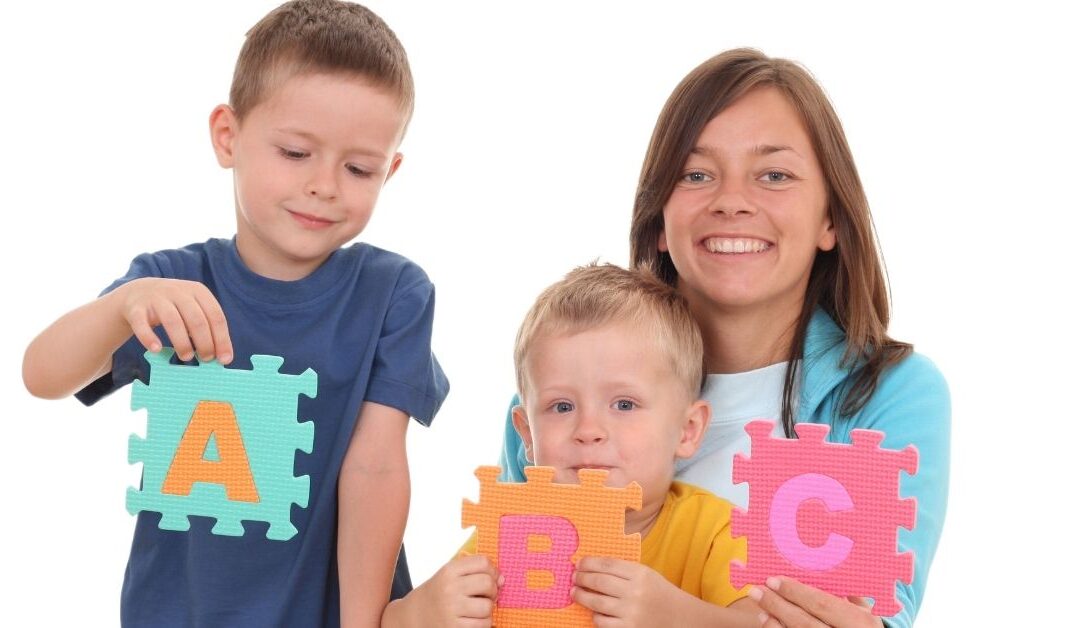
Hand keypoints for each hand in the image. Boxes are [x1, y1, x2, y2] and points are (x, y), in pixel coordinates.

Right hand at [120, 277, 231, 362]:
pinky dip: (149, 337)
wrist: (139, 292)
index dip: (222, 339)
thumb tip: (220, 356)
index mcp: (198, 291)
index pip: (216, 316)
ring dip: (182, 342)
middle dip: (204, 343)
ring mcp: (156, 298)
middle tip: (206, 359)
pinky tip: (156, 350)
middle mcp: (178, 291)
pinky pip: (142, 324)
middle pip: (196, 319)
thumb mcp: (193, 310)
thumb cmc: (175, 307)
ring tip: (187, 357)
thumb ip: (206, 328)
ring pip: (172, 321)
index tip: (224, 359)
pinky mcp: (136, 308)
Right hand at [405, 555, 499, 626]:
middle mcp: (450, 588)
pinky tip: (473, 620)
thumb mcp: (449, 575)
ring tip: (477, 609)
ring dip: (487, 610)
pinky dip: (483, 623)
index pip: (483, 562)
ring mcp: (451, 609)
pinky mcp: (454, 627)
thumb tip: (502, 579)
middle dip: (492, 590)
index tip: (490, 578)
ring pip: (488, 607)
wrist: (413, 617)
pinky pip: (483, 624)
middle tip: (485, 595)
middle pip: (488, 583)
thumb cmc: (438, 594)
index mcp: (449, 571)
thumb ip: (473, 571)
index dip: (492, 570)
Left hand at [572, 557, 678, 627]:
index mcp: (641, 574)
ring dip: (581, 596)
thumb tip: (590, 566)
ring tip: (575, 593)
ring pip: (596, 602)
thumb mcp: (646, 575)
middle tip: (573, 578)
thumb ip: (622, 570)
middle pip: (599, 581)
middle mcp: (635, 592)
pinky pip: (602, 621)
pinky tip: (593, 611)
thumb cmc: (658, 593)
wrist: (680, 618)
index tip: (579, 563)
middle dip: (581, 578)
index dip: (589, 562)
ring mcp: (631, 612)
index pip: (607, 564)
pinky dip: (595, 615)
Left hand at [750, 577, 881, 626]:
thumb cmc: (861, 627)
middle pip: (804, 622)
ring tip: (760, 603)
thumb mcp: (865, 612)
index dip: (796, 592)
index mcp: (860, 623)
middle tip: (757, 590)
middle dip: (778, 604)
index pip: (823, 604)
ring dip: (774, 619)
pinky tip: (768, 620)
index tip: (774, 579)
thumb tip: (826, 572)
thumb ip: (850, 596)